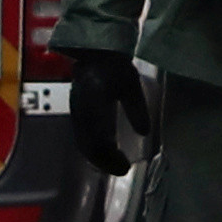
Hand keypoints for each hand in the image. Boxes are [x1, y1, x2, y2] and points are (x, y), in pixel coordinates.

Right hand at [68, 50, 158, 176]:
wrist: (92, 52)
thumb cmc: (113, 66)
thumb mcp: (130, 85)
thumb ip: (136, 108)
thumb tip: (144, 132)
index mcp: (93, 105)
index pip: (99, 139)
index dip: (110, 156)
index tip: (125, 166)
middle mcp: (81, 113)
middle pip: (89, 145)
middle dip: (104, 161)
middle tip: (122, 170)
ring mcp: (77, 114)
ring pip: (84, 143)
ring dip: (97, 158)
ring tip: (115, 166)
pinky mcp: (77, 114)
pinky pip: (82, 137)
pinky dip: (92, 149)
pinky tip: (105, 154)